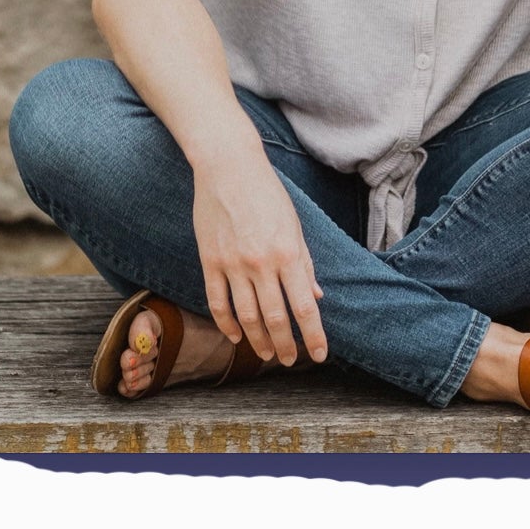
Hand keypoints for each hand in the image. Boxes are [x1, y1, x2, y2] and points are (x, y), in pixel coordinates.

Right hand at [191, 148, 328, 367]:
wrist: (229, 167)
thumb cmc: (268, 194)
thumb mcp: (294, 226)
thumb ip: (305, 263)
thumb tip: (316, 297)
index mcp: (288, 253)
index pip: (304, 306)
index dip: (313, 335)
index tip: (319, 355)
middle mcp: (261, 263)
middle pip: (275, 318)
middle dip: (286, 345)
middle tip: (291, 361)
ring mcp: (232, 264)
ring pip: (246, 316)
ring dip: (258, 341)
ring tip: (266, 354)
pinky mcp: (210, 261)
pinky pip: (217, 302)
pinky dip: (227, 324)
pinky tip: (236, 336)